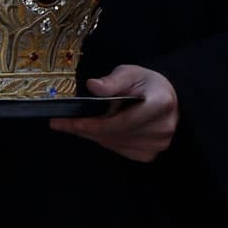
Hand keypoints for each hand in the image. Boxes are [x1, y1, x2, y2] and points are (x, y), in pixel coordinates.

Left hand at [51, 64, 178, 162]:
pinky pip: (119, 150)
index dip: (92, 124)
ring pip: (113, 144)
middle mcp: (161, 128)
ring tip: (76, 124)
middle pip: (114, 135)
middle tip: (59, 123)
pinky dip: (105, 141)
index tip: (67, 122)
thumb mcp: (131, 73)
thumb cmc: (147, 84)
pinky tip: (99, 130)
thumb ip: (113, 81)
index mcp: (160, 104)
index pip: (120, 121)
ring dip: (93, 135)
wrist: (168, 98)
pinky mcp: (149, 154)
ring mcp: (157, 144)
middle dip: (85, 129)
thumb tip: (93, 86)